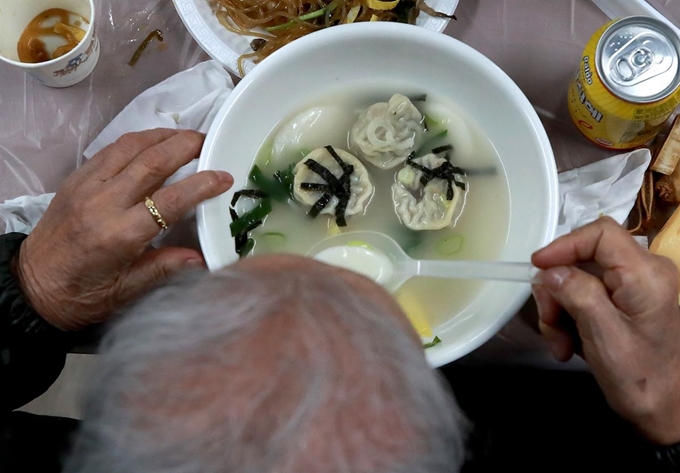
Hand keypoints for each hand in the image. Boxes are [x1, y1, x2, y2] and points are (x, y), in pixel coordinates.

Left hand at [15, 129, 232, 331]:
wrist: (30, 287)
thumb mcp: (126, 291)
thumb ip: (164, 269)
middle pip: (152, 162)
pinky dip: (139, 141)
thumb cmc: (82, 295)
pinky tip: (155, 143)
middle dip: (186, 145)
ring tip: (188, 137)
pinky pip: (111, 149)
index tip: (224, 176)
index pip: (169, 200)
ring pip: (131, 147)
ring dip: (163, 136)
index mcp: (118, 236)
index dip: (201, 185)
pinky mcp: (76, 179)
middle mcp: (102, 204)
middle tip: (211, 142)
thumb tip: (202, 258)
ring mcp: (86, 187)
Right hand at [532, 217, 679, 444]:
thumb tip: (550, 272)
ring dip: (558, 310)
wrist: (663, 410)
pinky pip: (581, 294)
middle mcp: (643, 271)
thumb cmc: (639, 377)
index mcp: (646, 274)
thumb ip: (578, 295)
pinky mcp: (621, 299)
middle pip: (581, 258)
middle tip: (550, 322)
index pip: (600, 233)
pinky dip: (567, 317)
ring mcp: (631, 285)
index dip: (564, 245)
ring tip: (560, 342)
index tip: (537, 267)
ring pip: (575, 278)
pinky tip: (568, 343)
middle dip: (557, 291)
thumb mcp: (604, 336)